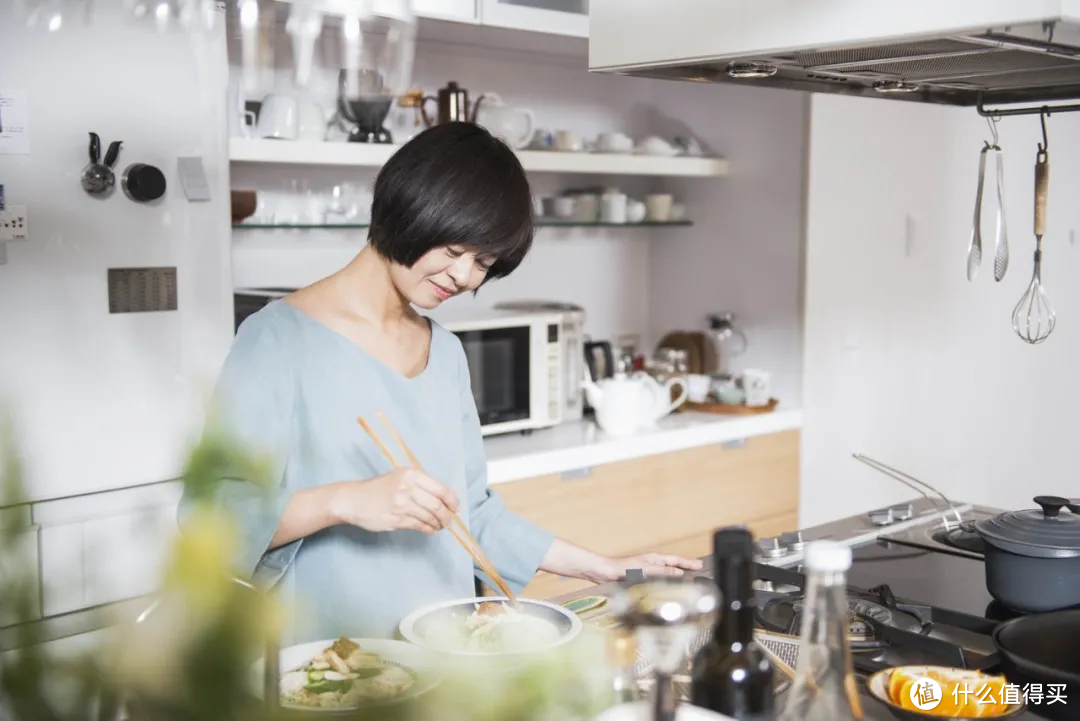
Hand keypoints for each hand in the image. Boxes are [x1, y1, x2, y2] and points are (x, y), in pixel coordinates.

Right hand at [329, 468, 459, 534]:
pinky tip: (430, 530)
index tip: (455, 507)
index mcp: (411, 475)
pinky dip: (428, 529)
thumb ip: (419, 485)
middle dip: (446, 516)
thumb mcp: (399, 477)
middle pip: (437, 505)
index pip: (440, 489)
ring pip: (429, 517)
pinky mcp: (397, 519)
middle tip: (449, 521)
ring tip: (439, 526)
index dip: (452, 500)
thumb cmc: (378, 488)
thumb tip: (443, 499)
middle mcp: (408, 488)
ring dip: (438, 524)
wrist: (353, 499)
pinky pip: (419, 526)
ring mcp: (402, 505)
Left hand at [603, 553, 703, 581]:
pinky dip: (667, 583)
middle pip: (673, 565)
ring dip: (677, 576)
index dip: (688, 563)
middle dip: (686, 567)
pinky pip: (659, 580)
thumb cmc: (621, 569)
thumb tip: (678, 572)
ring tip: (688, 579)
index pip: (676, 560)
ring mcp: (647, 571)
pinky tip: (667, 589)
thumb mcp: (645, 569)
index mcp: (654, 559)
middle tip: (699, 570)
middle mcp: (652, 564)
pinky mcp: (641, 579)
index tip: (700, 565)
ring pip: (667, 573)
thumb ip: (662, 572)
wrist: (605, 573)